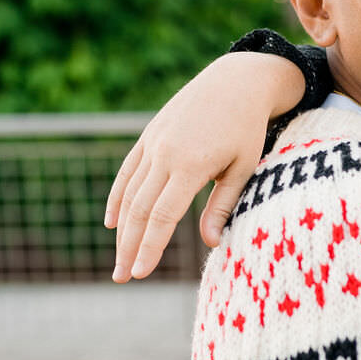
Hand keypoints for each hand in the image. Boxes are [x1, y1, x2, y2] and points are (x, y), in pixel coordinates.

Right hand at [105, 51, 305, 281]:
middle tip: (121, 278)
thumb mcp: (244, 167)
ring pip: (129, 193)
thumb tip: (211, 242)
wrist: (237, 81)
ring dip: (121, 230)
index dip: (149, 247)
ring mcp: (154, 143)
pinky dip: (117, 198)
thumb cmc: (248, 128)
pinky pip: (128, 172)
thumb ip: (223, 204)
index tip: (139, 273)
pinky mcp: (150, 135)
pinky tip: (112, 223)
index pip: (162, 216)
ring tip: (119, 259)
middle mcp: (165, 154)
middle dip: (128, 247)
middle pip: (138, 210)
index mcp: (191, 165)